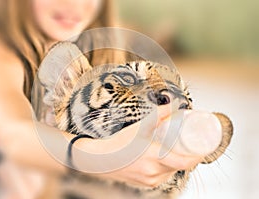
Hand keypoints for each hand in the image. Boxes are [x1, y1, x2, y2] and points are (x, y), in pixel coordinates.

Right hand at [75, 106, 222, 187]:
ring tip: (179, 150)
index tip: (203, 146)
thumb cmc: (117, 144)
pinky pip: (162, 176)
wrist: (100, 159)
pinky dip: (167, 168)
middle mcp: (153, 172)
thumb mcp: (138, 127)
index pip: (184, 162)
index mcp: (153, 158)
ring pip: (171, 172)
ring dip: (177, 162)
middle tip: (192, 144)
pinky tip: (164, 159)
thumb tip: (172, 106)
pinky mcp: (145, 184)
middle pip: (180, 167)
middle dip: (188, 156)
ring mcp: (149, 180)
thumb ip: (157, 115)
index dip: (197, 155)